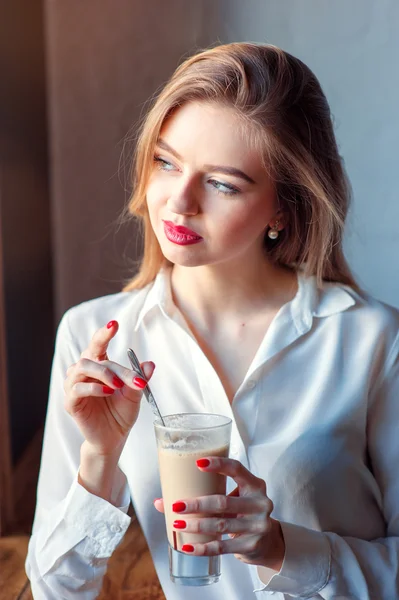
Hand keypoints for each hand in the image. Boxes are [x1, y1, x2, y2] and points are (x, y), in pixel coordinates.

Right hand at [64, 320, 154, 456]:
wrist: (113, 437)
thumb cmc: (122, 413)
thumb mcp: (135, 394)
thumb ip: (139, 379)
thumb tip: (149, 364)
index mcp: (99, 365)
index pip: (98, 344)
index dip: (104, 333)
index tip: (115, 323)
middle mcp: (84, 371)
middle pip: (92, 354)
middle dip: (113, 365)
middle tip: (132, 379)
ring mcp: (74, 385)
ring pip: (82, 366)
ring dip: (103, 374)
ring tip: (117, 386)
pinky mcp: (71, 401)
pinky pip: (77, 387)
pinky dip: (94, 388)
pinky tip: (107, 392)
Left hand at [154, 456, 284, 570]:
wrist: (268, 542)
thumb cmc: (243, 512)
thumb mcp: (232, 498)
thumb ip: (204, 495)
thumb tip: (161, 501)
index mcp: (255, 485)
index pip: (237, 469)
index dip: (218, 464)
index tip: (197, 462)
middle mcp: (260, 503)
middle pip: (224, 502)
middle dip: (197, 504)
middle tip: (176, 505)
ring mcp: (258, 525)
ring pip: (221, 524)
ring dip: (196, 526)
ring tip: (177, 523)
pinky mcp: (251, 545)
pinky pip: (222, 547)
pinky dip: (203, 548)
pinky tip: (187, 547)